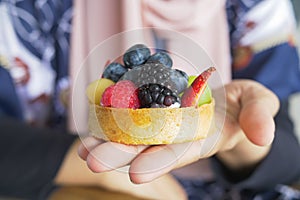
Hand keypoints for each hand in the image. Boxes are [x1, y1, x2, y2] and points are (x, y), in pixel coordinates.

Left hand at [78, 80, 278, 183]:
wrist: (230, 99)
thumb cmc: (247, 104)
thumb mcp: (260, 104)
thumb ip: (259, 116)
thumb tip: (262, 134)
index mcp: (202, 137)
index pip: (179, 151)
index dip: (160, 161)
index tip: (137, 173)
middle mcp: (178, 132)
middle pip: (148, 145)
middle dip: (121, 154)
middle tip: (92, 161)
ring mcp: (165, 119)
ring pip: (135, 131)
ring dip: (109, 138)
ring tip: (84, 148)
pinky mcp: (158, 104)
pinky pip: (134, 107)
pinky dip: (115, 109)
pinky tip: (94, 112)